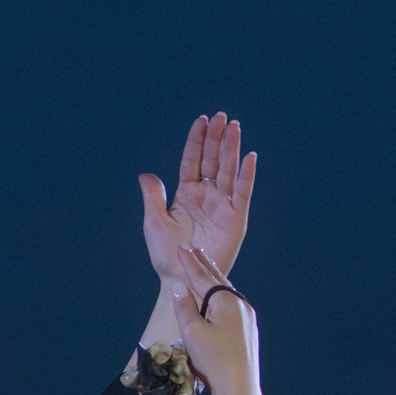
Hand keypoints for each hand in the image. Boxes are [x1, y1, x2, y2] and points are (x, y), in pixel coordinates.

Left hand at [139, 112, 257, 280]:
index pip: (193, 160)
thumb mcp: (154, 222)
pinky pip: (242, 192)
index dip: (197, 141)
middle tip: (221, 116)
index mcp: (186, 194)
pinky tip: (249, 157)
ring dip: (231, 148)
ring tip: (233, 126)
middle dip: (217, 138)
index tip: (201, 120)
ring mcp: (222, 205)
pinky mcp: (236, 218)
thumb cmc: (167, 254)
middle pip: (212, 160)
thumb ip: (153, 197)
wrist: (182, 278)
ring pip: (227, 170)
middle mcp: (206, 196)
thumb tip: (146, 174)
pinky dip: (246, 175)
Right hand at [167, 241, 260, 394]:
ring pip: (226, 292)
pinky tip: (218, 296)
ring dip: (213, 278)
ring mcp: (247, 317)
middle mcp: (240, 304)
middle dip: (204, 265)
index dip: (189, 263)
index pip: (202, 277)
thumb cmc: (213, 360)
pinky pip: (231, 303)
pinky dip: (220, 293)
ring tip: (205, 267)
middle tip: (194, 248)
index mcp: (225, 301)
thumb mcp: (191, 332)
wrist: (239, 386)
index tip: (181, 247)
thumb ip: (184, 306)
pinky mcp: (248, 329)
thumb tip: (179, 286)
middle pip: (218, 280)